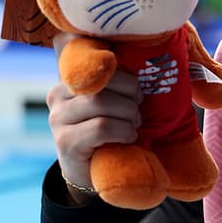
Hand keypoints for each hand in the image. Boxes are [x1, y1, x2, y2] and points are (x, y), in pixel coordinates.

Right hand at [47, 32, 141, 203]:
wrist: (94, 173)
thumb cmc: (113, 130)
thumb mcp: (117, 100)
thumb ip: (123, 79)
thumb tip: (164, 49)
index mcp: (71, 78)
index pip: (88, 55)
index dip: (117, 66)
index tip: (135, 83)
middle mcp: (58, 94)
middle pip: (102, 81)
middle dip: (131, 94)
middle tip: (139, 109)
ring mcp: (58, 118)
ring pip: (101, 102)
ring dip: (128, 115)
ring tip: (134, 125)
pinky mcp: (65, 141)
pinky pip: (101, 127)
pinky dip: (123, 131)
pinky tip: (128, 138)